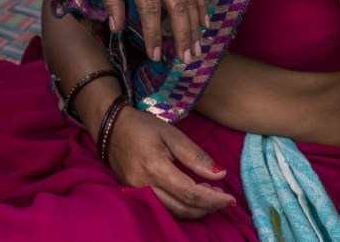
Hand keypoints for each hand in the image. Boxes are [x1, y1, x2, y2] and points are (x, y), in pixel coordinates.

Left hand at [80, 0, 205, 63]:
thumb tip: (116, 28)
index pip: (149, 6)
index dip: (153, 33)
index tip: (155, 54)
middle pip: (177, 4)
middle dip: (182, 34)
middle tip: (185, 59)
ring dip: (195, 23)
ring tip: (196, 47)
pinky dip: (201, 2)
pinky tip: (203, 20)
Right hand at [105, 107, 233, 219]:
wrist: (110, 127)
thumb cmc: (142, 127)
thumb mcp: (171, 134)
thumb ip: (195, 155)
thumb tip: (219, 174)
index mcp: (154, 166)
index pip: (189, 193)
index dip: (212, 199)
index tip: (229, 197)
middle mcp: (144, 184)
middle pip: (183, 209)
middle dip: (208, 207)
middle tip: (223, 197)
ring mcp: (136, 192)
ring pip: (173, 213)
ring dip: (196, 210)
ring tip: (210, 196)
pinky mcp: (134, 194)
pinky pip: (162, 209)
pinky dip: (182, 208)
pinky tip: (192, 198)